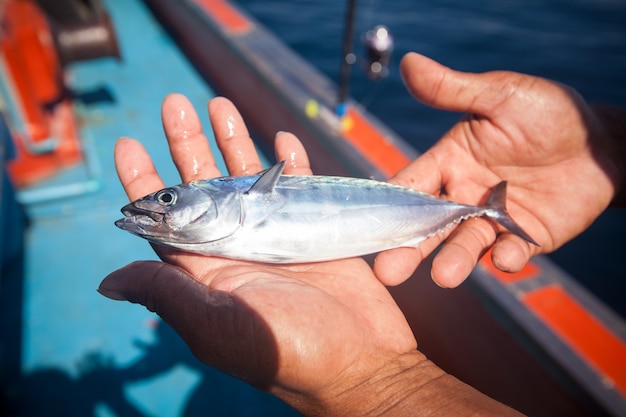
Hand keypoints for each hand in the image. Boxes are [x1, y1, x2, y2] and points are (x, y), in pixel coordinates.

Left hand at [102, 94, 420, 413]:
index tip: (129, 143)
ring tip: (220, 102)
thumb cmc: (287, 351)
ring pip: (247, 178)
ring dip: (233, 140)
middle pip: (203, 186)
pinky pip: (298, 185)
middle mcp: (235, 248)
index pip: (165, 220)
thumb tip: (107, 281)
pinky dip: (289, 160)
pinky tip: (281, 136)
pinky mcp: (312, 230)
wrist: (360, 362)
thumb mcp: (216, 325)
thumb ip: (167, 294)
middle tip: (175, 103)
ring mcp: (275, 236)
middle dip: (187, 144)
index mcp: (206, 269)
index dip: (144, 182)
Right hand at [374, 52, 621, 287]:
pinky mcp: (525, 237)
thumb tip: (407, 62)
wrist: (602, 141)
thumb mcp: (500, 96)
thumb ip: (453, 90)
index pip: (412, 186)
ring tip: (445, 276)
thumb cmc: (548, 113)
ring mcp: (493, 220)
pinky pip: (511, 252)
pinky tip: (506, 256)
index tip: (369, 227)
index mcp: (450, 162)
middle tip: (388, 273)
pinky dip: (507, 257)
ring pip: (466, 244)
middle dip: (408, 249)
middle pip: (429, 226)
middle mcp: (464, 195)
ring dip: (455, 260)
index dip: (391, 206)